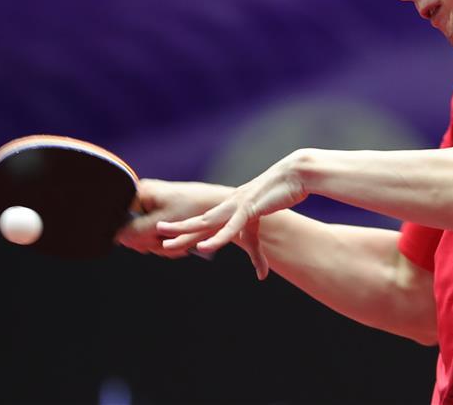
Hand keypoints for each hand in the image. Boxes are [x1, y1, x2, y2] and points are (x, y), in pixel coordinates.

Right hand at [117, 179, 226, 257]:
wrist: (220, 205)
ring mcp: (152, 209)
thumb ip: (135, 231)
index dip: (132, 235)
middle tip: (167, 243)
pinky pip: (156, 237)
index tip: (151, 239)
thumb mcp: (161, 223)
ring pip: (145, 238)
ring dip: (162, 247)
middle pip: (131, 232)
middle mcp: (142, 199)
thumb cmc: (193, 209)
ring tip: (181, 246)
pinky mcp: (162, 218)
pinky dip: (168, 245)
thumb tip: (118, 238)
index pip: (119, 219)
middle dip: (150, 243)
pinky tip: (183, 247)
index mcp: (139, 193)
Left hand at [156, 151, 307, 278]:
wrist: (294, 175)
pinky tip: (204, 247)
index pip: (204, 223)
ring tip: (167, 241)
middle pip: (198, 221)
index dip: (186, 231)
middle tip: (157, 233)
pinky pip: (231, 228)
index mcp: (229, 209)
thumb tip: (260, 278)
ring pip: (206, 222)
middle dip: (177, 229)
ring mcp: (236, 206)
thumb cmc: (279, 197)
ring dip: (185, 232)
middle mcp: (228, 206)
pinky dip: (217, 238)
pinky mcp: (249, 209)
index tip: (168, 238)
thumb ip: (257, 255)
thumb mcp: (265, 230)